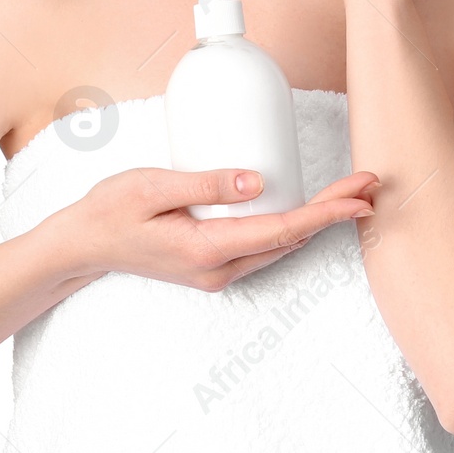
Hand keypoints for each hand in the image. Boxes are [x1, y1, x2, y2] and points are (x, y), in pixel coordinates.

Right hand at [68, 166, 380, 290]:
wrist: (82, 244)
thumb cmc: (111, 210)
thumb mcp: (153, 186)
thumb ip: (206, 183)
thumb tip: (258, 180)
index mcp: (206, 250)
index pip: (280, 229)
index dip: (325, 212)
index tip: (358, 197)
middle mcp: (218, 269)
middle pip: (290, 238)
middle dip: (333, 212)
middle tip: (371, 185)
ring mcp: (216, 272)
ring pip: (280, 245)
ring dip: (317, 218)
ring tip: (351, 193)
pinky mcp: (212, 264)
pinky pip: (263, 246)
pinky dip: (292, 225)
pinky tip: (308, 208)